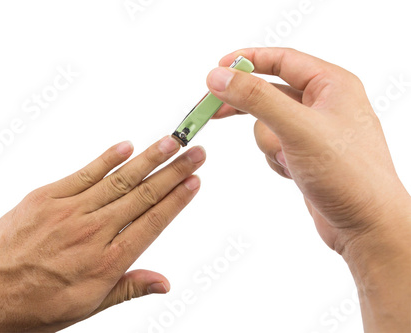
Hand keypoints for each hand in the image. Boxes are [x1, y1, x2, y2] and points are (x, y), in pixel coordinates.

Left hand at [0, 136, 205, 331]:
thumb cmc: (36, 305)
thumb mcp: (88, 306)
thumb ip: (129, 288)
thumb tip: (164, 282)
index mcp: (107, 261)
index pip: (153, 222)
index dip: (177, 200)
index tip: (195, 181)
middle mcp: (93, 231)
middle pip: (142, 195)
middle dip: (174, 172)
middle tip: (196, 152)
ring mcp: (69, 211)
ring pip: (118, 180)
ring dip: (148, 158)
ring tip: (172, 142)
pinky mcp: (46, 197)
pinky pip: (83, 173)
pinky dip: (106, 159)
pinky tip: (126, 146)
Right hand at [207, 47, 410, 331]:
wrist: (366, 225)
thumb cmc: (347, 174)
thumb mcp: (296, 128)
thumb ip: (256, 98)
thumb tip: (219, 76)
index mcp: (332, 84)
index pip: (282, 59)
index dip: (248, 60)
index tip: (217, 68)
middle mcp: (325, 103)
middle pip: (269, 91)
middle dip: (245, 104)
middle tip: (213, 110)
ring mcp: (315, 130)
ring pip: (268, 123)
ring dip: (269, 142)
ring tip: (288, 158)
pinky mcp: (306, 154)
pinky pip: (274, 145)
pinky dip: (276, 158)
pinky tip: (293, 171)